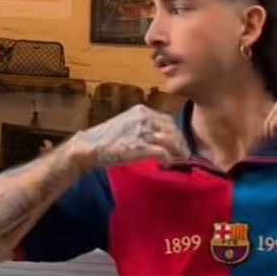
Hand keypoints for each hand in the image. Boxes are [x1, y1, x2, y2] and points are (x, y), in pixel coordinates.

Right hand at [71, 104, 190, 171]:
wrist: (91, 146)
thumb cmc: (107, 139)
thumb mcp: (127, 125)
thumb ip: (142, 127)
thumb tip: (156, 139)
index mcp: (142, 111)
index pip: (167, 120)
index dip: (176, 132)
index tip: (180, 143)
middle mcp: (145, 118)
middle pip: (172, 129)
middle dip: (181, 142)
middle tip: (185, 155)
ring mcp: (143, 132)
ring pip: (171, 140)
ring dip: (179, 151)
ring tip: (181, 160)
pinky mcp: (141, 147)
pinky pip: (163, 152)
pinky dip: (169, 159)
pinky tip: (168, 164)